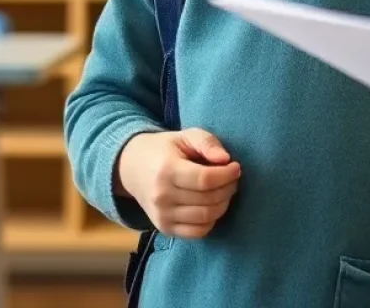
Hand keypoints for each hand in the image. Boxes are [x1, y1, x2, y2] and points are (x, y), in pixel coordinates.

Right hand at [117, 128, 240, 237]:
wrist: (133, 168)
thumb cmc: (165, 149)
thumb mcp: (185, 136)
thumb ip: (207, 142)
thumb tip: (225, 159)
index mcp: (167, 170)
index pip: (205, 179)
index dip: (226, 175)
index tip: (236, 167)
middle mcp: (162, 197)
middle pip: (208, 199)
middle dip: (229, 188)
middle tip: (234, 178)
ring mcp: (162, 216)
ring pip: (205, 217)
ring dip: (224, 204)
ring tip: (226, 190)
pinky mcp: (165, 229)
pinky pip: (197, 233)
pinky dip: (212, 221)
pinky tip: (213, 205)